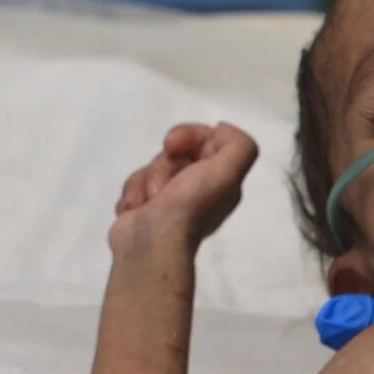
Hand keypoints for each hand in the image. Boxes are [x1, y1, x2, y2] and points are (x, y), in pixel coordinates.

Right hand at [111, 122, 258, 249]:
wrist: (151, 244)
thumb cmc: (190, 206)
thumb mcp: (228, 172)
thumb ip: (239, 146)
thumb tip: (222, 129)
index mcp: (222, 180)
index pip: (206, 139)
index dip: (188, 135)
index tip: (172, 145)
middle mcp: (201, 189)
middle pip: (175, 153)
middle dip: (163, 165)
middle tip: (162, 188)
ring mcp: (173, 200)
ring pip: (153, 168)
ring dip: (146, 181)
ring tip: (150, 202)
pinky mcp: (148, 209)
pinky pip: (136, 185)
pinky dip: (134, 195)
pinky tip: (137, 210)